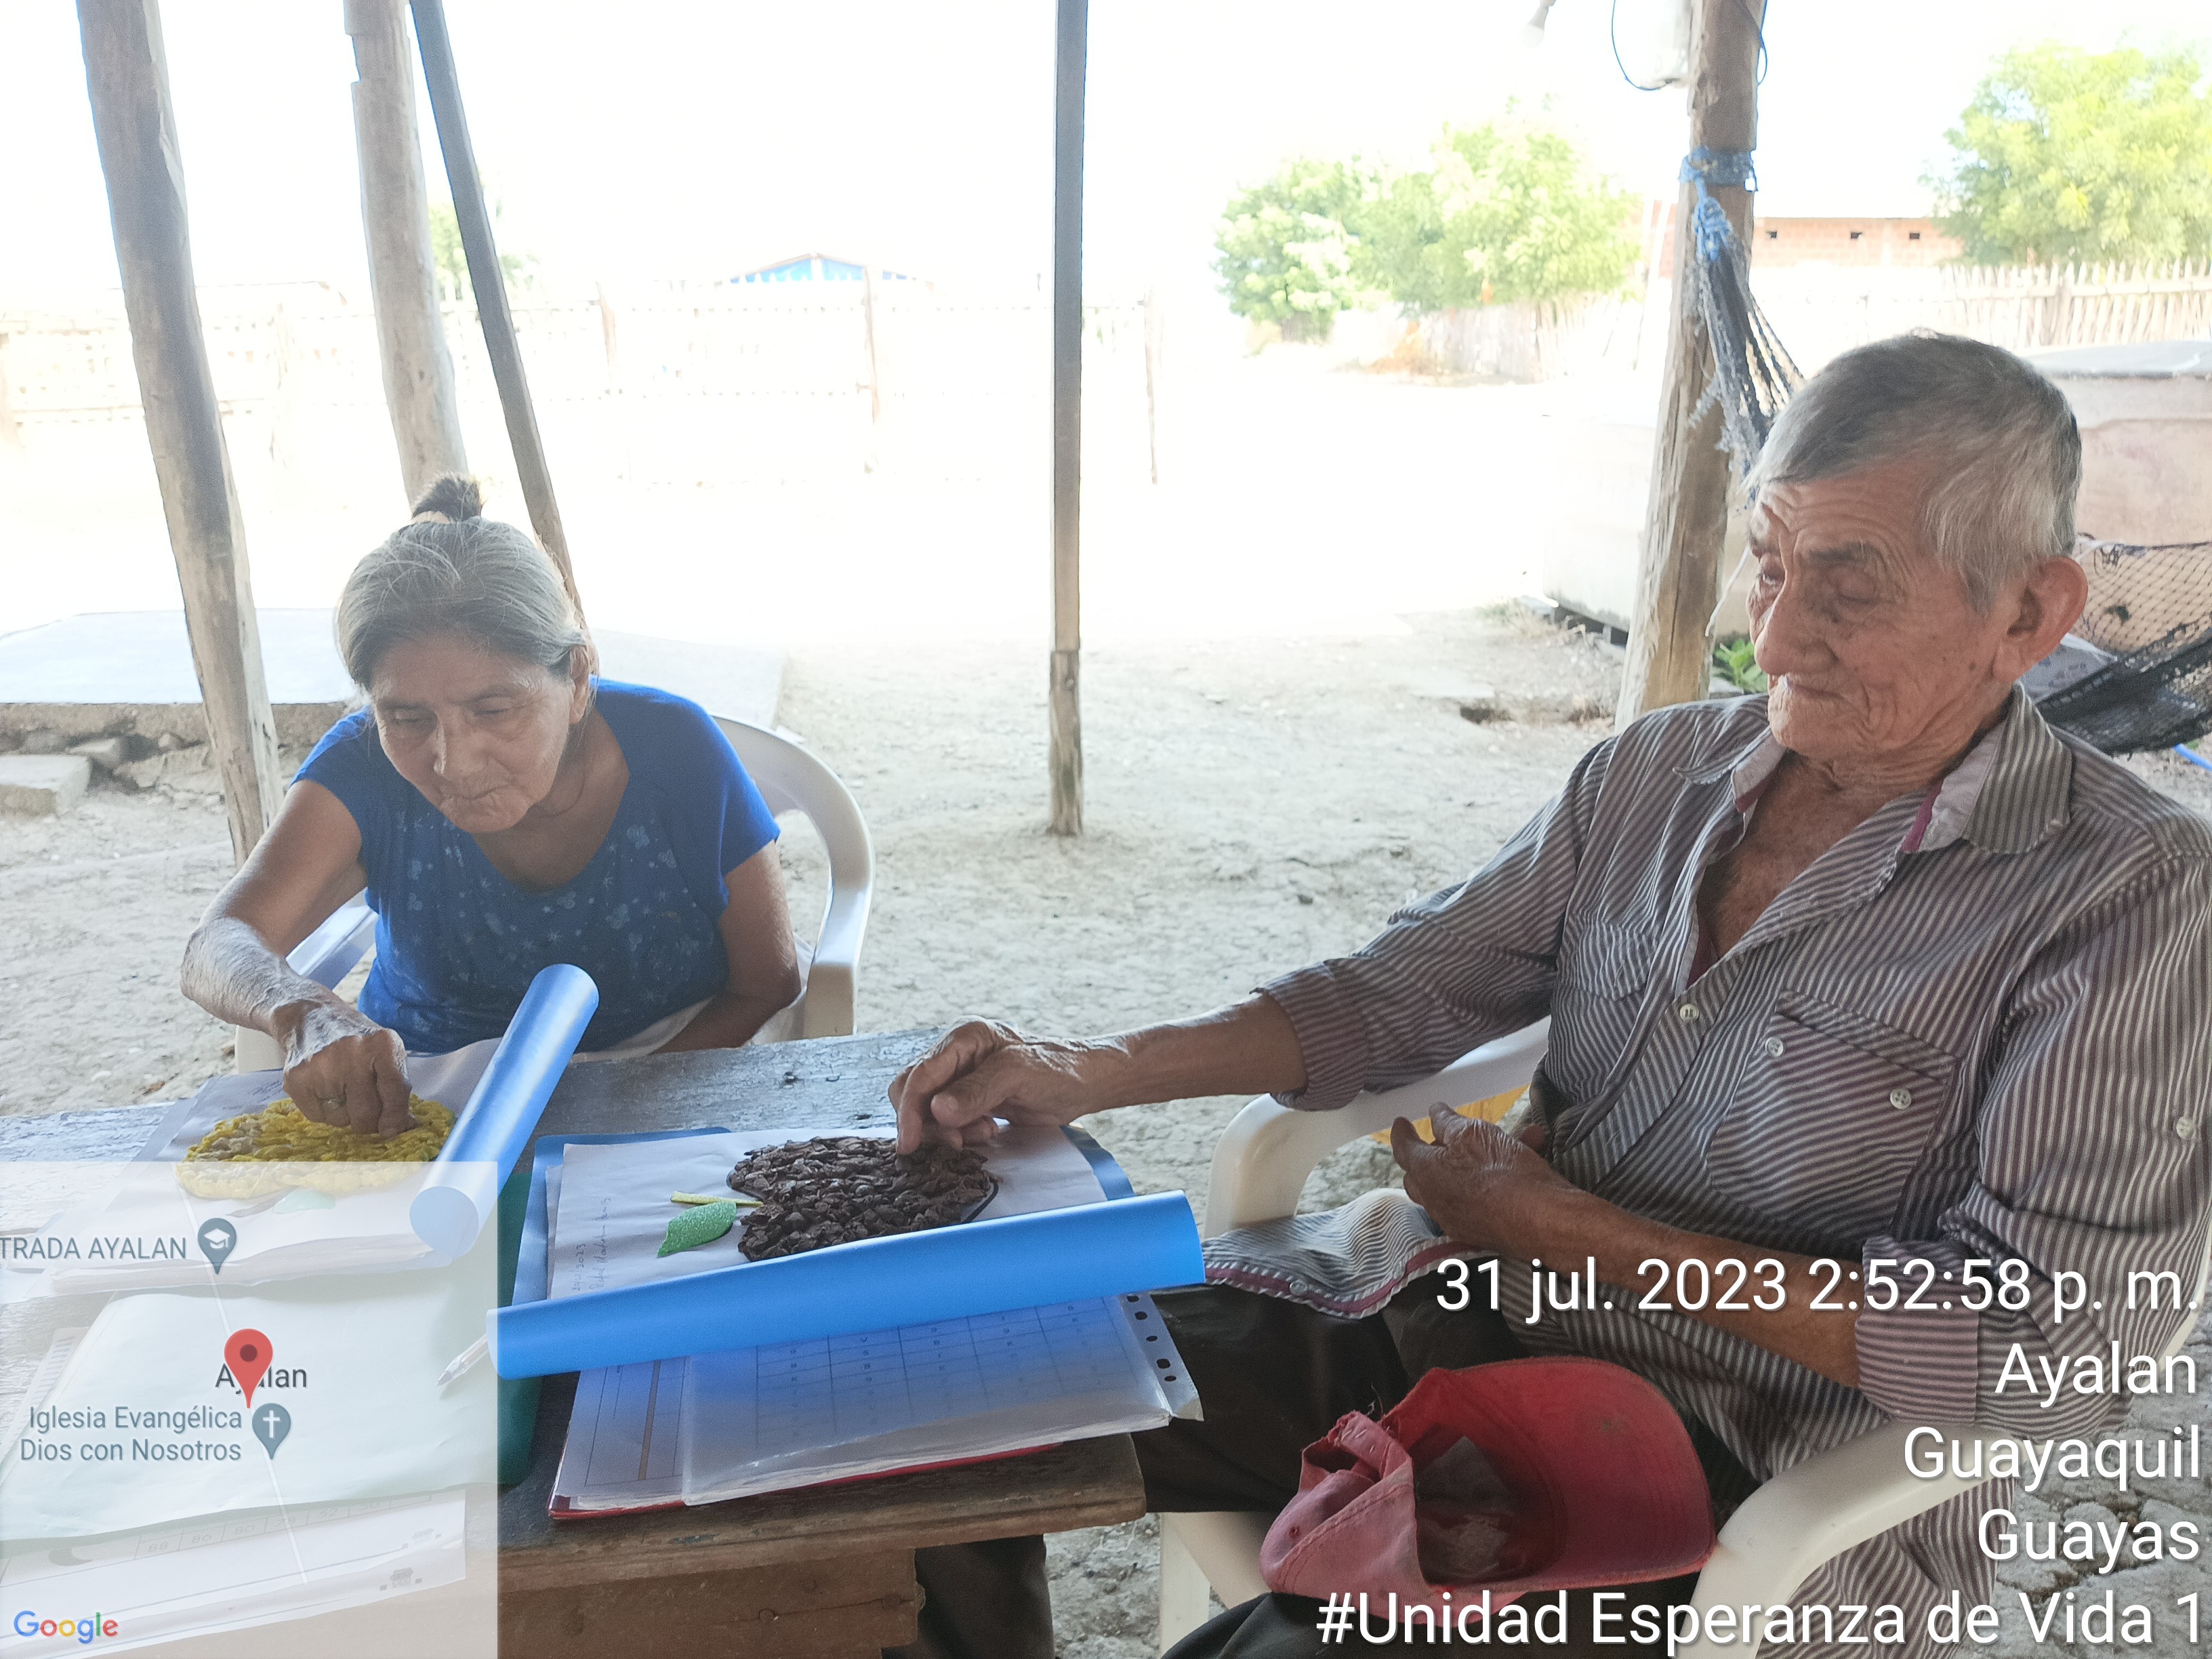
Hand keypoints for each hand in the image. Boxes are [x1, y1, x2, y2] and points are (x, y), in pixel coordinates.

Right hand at [271, 996, 415, 1137]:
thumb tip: (405, 1126)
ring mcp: (322, 1066)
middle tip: (364, 1109)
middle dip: (369, 1121)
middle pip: (368, 1113)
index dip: (396, 1116)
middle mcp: (353, 1053)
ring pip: (342, 1120)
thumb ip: (396, 1087)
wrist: (311, 1017)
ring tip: (341, 1089)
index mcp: (382, 1044)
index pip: (396, 1090)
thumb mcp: (384, 1052)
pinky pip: (318, 1117)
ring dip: (344, 1115)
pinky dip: (323, 1112)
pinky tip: (323, 1089)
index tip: (394, 1130)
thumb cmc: (355, 1041)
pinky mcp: (297, 1079)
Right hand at [889, 1019, 1114, 1152]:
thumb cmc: (1057, 1071)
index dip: (910, 1110)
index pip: (920, 1075)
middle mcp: (955, 1054)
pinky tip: (987, 1131)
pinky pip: (945, 1120)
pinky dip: (958, 1133)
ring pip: (927, 1110)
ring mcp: (960, 1077)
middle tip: (956, 1142)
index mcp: (963, 1038)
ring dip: (947, 1130)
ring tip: (984, 1131)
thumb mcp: (1017, 1076)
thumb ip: (977, 1092)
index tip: (910, 1143)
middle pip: (913, 1092)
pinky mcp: (968, 1098)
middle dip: (927, 1123)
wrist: (1082, 1083)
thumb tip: (937, 1110)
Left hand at [1389, 1108, 1575, 1254]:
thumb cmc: (1505, 1172)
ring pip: (1456, 1183)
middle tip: (1443, 1138)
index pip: (1404, 1149)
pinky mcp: (1481, 1231)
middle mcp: (1436, 1201)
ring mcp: (1458, 1219)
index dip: (1402, 1133)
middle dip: (1430, 1154)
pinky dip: (1491, 1180)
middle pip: (1423, 1174)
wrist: (1545, 1222)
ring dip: (1476, 1160)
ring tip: (1512, 1137)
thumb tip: (1434, 1113)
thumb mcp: (1475, 1134)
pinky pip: (1478, 1198)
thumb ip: (1448, 1123)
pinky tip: (1523, 1162)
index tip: (1401, 1123)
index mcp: (1427, 1174)